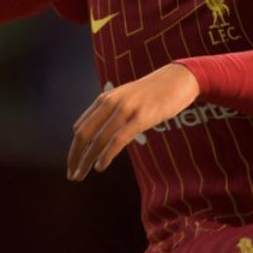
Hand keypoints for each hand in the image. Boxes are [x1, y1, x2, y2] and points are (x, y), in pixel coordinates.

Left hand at [68, 64, 200, 180]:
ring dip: (85, 160)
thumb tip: (104, 133)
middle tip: (72, 175)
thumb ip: (115, 112)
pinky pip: (117, 140)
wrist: (180, 77)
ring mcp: (126, 110)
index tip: (74, 163)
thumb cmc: (156, 90)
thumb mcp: (129, 98)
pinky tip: (100, 166)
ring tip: (80, 176)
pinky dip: (105, 155)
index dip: (74, 147)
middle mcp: (111, 103)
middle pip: (83, 134)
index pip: (81, 126)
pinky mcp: (141, 118)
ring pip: (97, 139)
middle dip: (74, 157)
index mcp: (106, 98)